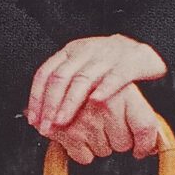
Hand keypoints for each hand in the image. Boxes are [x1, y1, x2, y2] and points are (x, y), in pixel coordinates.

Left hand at [27, 35, 166, 140]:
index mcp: (71, 52)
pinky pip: (115, 76)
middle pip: (61, 77)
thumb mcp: (80, 66)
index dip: (36, 97)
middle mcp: (86, 52)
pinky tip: (95, 102)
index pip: (46, 73)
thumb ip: (62, 83)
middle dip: (50, 105)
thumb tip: (35, 110)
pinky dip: (104, 89)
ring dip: (69, 102)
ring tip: (62, 121)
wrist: (141, 48)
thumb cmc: (107, 64)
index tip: (33, 119)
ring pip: (83, 79)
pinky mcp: (129, 63)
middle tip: (45, 126)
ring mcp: (107, 56)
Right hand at [48, 83, 163, 165]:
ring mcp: (84, 119)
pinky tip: (78, 133)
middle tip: (106, 125)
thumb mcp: (124, 93)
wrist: (60, 81)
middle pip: (124, 144)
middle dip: (117, 140)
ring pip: (104, 151)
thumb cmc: (98, 89)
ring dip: (99, 144)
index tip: (141, 150)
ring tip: (90, 124)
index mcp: (123, 91)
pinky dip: (82, 150)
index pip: (145, 127)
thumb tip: (152, 150)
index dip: (146, 144)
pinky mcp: (66, 132)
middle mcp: (105, 104)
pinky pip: (85, 157)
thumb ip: (142, 120)